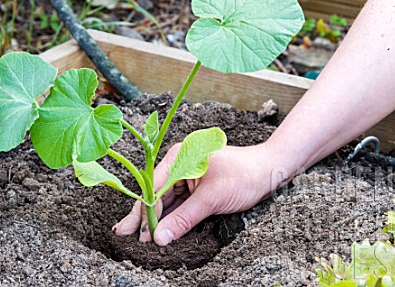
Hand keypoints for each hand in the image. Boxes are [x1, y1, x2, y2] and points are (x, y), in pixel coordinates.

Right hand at [112, 143, 281, 245]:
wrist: (271, 170)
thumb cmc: (244, 176)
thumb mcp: (212, 199)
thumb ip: (184, 219)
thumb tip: (160, 238)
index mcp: (179, 157)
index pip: (154, 188)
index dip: (144, 212)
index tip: (137, 233)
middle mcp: (179, 163)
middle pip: (156, 193)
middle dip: (143, 215)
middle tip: (124, 234)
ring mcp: (187, 174)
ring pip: (166, 199)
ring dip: (156, 217)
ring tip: (139, 236)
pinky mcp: (195, 185)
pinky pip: (179, 202)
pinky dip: (171, 216)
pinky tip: (159, 228)